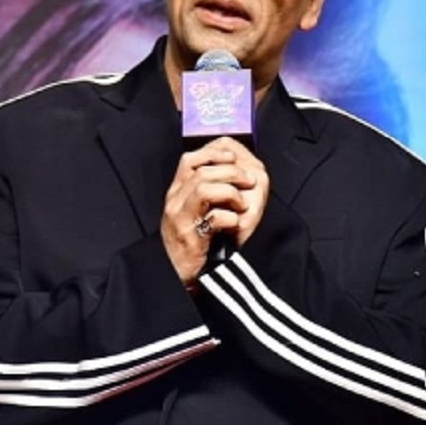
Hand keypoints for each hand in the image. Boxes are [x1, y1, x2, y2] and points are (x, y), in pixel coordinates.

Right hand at [160, 137, 267, 286]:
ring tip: (243, 204)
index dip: (213, 153)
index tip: (233, 157)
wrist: (175, 272)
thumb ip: (206, 189)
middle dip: (232, 172)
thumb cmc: (191, 240)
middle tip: (250, 181)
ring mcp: (180, 218)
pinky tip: (235, 223)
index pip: (190, 159)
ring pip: (204, 189)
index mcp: (177, 191)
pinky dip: (229, 218)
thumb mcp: (194, 209)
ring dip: (231, 192)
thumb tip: (232, 171)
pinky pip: (212, 218)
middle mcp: (175, 200)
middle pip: (203, 171)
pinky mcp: (189, 237)